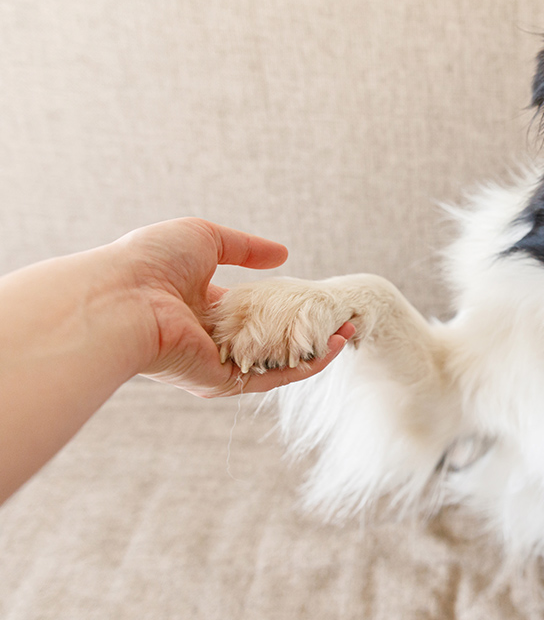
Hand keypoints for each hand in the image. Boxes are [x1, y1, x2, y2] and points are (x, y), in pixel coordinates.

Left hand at [110, 218, 352, 396]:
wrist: (121, 298)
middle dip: (308, 329)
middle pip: (271, 339)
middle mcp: (213, 339)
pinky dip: (307, 365)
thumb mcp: (205, 237)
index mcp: (204, 307)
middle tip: (341, 318)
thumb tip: (282, 253)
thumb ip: (245, 247)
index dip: (286, 304)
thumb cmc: (149, 261)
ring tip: (347, 331)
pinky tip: (334, 346)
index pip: (254, 310)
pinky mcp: (222, 382)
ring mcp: (218, 363)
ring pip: (277, 361)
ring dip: (316, 349)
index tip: (315, 297)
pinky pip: (273, 377)